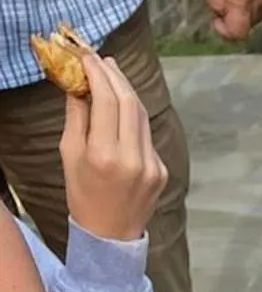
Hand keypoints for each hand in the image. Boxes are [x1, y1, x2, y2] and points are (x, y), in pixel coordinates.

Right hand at [59, 54, 167, 241]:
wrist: (110, 236)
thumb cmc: (83, 194)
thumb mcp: (69, 154)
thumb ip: (77, 116)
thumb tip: (80, 82)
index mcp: (105, 156)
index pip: (107, 100)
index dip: (98, 72)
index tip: (87, 56)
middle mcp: (133, 159)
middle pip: (129, 102)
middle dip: (115, 75)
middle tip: (102, 59)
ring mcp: (152, 166)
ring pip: (142, 116)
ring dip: (127, 91)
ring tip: (112, 75)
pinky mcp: (162, 171)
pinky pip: (147, 135)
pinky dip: (134, 117)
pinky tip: (123, 110)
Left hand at [199, 0, 261, 40]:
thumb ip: (214, 1)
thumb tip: (221, 15)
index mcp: (242, 1)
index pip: (238, 33)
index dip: (226, 32)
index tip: (217, 21)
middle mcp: (260, 1)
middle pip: (248, 24)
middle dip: (234, 18)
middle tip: (222, 1)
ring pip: (257, 13)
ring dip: (245, 9)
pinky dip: (254, 0)